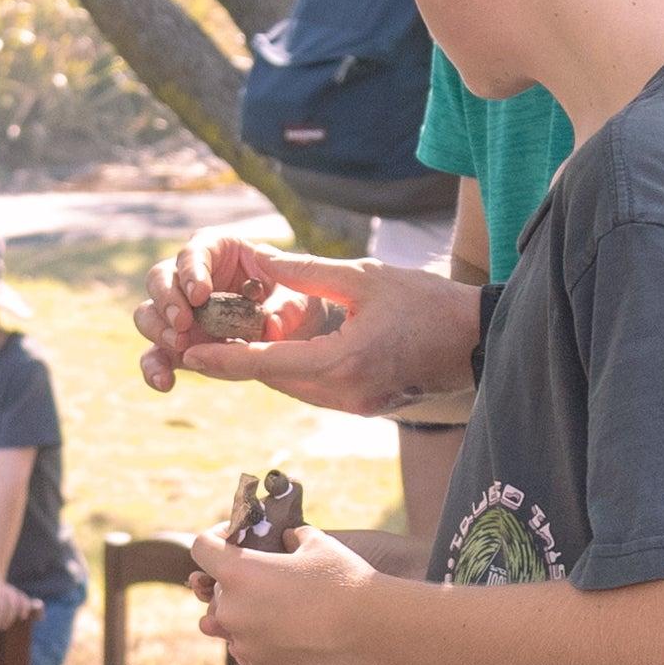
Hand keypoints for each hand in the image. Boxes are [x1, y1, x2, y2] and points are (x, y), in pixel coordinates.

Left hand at [136, 234, 472, 414]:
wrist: (476, 339)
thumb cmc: (426, 301)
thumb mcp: (363, 277)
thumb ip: (305, 272)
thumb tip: (256, 258)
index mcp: (342, 362)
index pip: (266, 364)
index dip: (223, 361)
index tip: (187, 355)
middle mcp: (343, 393)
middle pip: (272, 379)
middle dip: (234, 362)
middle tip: (195, 341)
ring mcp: (353, 405)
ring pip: (291, 386)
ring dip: (261, 366)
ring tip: (225, 343)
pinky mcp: (362, 405)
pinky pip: (313, 388)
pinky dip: (289, 370)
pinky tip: (273, 348)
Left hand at [186, 517, 390, 664]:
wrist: (373, 628)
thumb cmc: (345, 579)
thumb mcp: (316, 543)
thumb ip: (289, 539)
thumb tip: (286, 539)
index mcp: (239, 573)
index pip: (201, 549)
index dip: (215, 539)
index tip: (233, 540)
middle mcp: (233, 610)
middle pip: (216, 591)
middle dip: (235, 581)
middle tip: (267, 576)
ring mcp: (246, 645)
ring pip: (230, 624)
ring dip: (246, 613)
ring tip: (278, 606)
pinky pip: (250, 649)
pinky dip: (262, 639)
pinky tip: (293, 630)